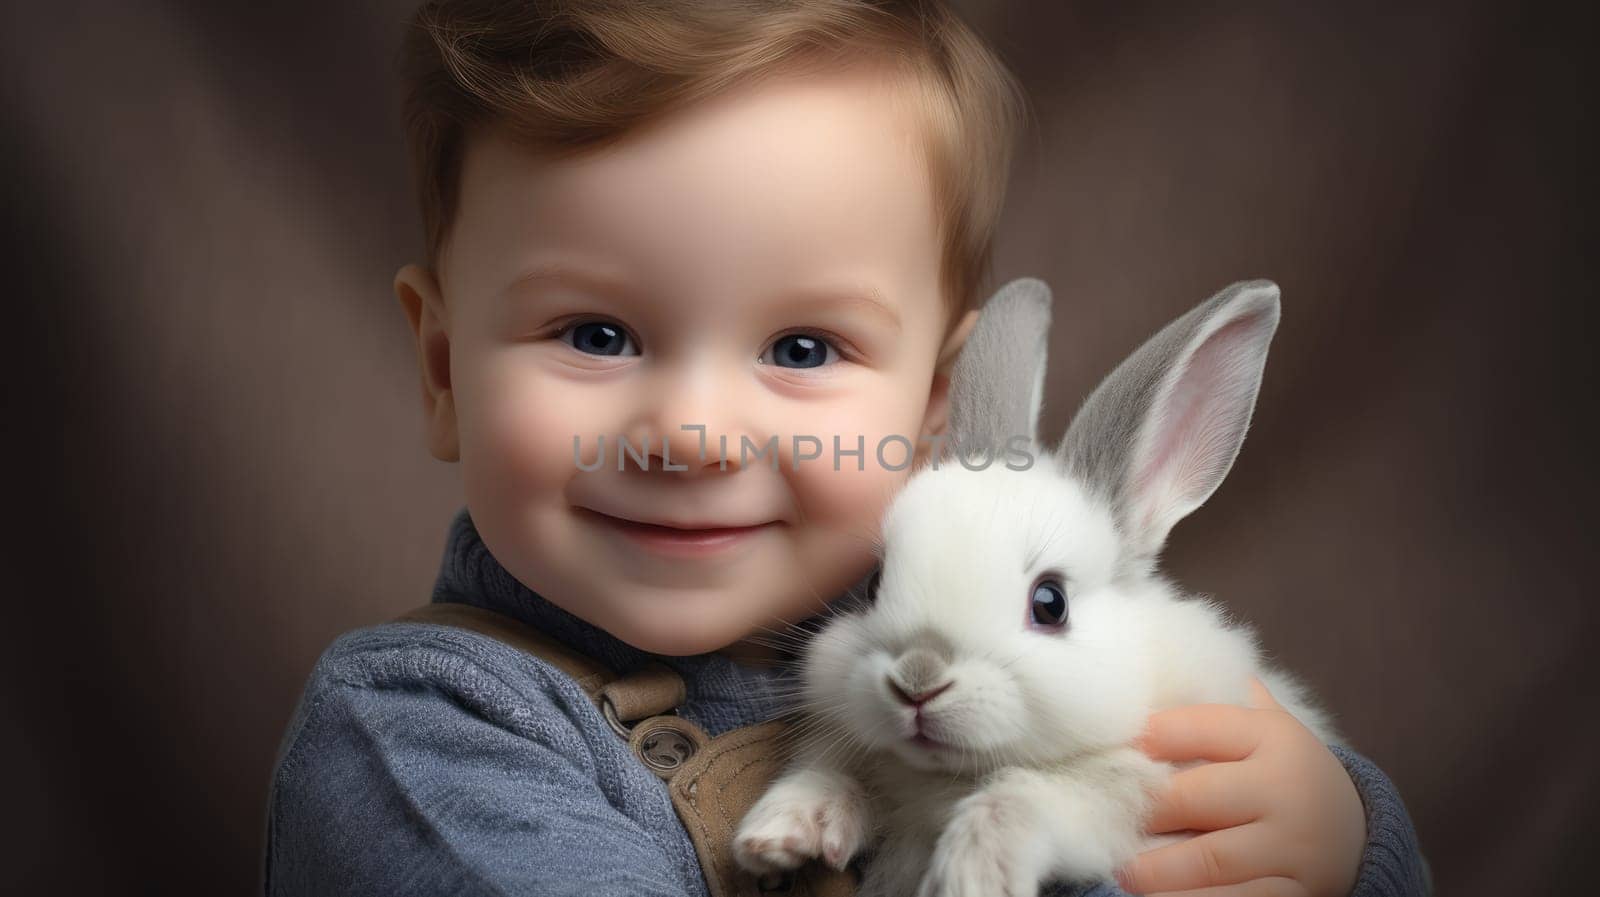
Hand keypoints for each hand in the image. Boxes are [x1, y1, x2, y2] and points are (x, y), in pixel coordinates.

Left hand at [1112, 678, 1365, 896]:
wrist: (1357, 835)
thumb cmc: (1283, 775)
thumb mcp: (1268, 730)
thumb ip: (1223, 699)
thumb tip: (1165, 651)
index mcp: (1274, 737)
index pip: (1197, 728)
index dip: (1148, 737)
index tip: (1114, 749)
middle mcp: (1286, 789)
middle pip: (1194, 797)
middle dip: (1146, 811)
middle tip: (1109, 819)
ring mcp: (1294, 846)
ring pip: (1210, 858)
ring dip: (1157, 870)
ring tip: (1124, 872)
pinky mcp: (1298, 892)